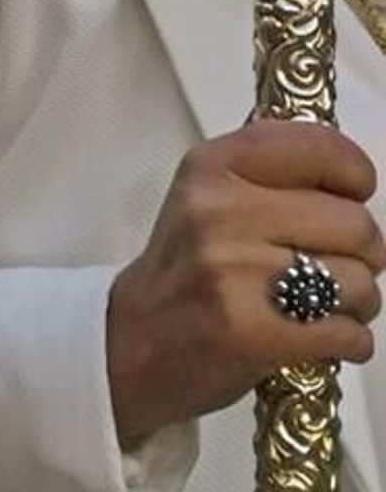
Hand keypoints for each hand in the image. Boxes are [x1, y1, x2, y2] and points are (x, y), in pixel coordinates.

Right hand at [107, 121, 383, 445]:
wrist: (131, 344)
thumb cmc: (183, 272)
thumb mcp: (205, 198)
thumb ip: (269, 176)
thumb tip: (351, 181)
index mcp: (212, 166)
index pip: (318, 147)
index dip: (353, 172)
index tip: (352, 194)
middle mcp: (222, 210)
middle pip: (355, 224)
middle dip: (360, 254)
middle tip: (332, 268)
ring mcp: (237, 271)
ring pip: (360, 283)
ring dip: (355, 303)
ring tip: (318, 307)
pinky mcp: (255, 332)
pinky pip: (352, 334)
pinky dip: (349, 342)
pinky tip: (315, 337)